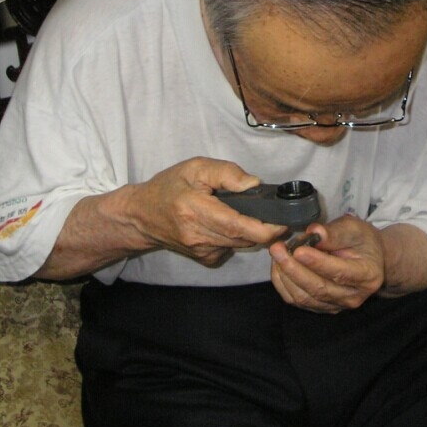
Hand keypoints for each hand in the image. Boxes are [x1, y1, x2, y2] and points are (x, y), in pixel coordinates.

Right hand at [121, 157, 288, 266]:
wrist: (142, 215)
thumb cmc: (169, 187)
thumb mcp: (195, 167)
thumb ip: (226, 173)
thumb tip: (254, 184)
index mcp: (196, 210)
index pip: (238, 226)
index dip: (266, 228)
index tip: (284, 221)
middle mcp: (199, 236)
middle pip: (245, 239)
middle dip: (266, 229)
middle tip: (276, 214)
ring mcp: (201, 251)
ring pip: (241, 244)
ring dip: (252, 232)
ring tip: (251, 214)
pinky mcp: (204, 259)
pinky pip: (231, 248)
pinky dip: (237, 237)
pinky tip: (228, 224)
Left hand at [268, 214, 384, 312]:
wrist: (369, 259)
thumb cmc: (363, 242)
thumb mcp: (355, 229)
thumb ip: (335, 232)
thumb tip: (315, 232)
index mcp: (367, 275)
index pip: (339, 273)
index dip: (317, 263)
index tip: (298, 250)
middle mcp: (353, 296)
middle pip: (319, 288)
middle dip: (294, 269)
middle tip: (278, 249)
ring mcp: (337, 305)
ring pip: (305, 297)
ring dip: (286, 276)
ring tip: (277, 254)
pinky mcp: (322, 307)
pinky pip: (297, 301)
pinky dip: (284, 284)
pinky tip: (278, 266)